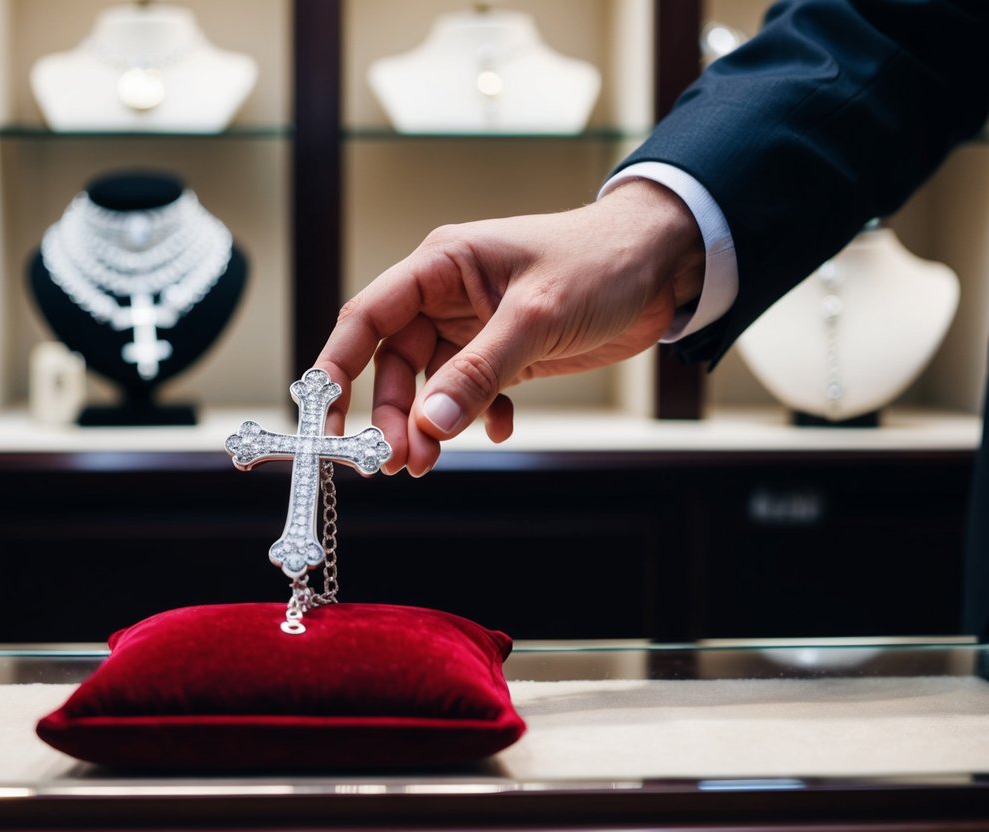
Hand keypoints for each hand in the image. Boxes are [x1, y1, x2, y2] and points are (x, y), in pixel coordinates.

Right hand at [316, 178, 704, 475]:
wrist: (664, 265)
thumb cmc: (600, 263)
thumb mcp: (536, 317)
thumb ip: (480, 371)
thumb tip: (431, 424)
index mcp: (441, 266)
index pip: (368, 317)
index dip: (337, 367)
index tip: (324, 419)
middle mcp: (449, 297)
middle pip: (396, 363)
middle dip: (392, 414)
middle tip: (398, 462)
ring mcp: (477, 328)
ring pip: (433, 385)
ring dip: (432, 424)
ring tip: (431, 463)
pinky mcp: (506, 353)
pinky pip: (474, 394)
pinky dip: (480, 418)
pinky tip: (503, 428)